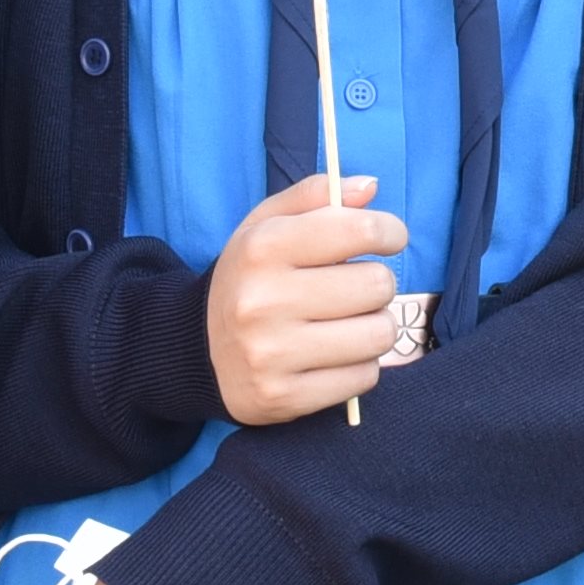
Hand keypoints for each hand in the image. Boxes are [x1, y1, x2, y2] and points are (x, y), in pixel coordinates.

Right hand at [205, 171, 411, 425]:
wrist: (196, 349)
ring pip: (379, 335)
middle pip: (377, 285)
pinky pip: (364, 378)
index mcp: (262, 248)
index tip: (387, 238)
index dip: (388, 231)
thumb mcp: (265, 224)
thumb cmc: (248, 278)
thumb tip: (370, 187)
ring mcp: (273, 354)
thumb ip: (316, 195)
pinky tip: (335, 355)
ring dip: (375, 326)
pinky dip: (360, 365)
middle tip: (355, 288)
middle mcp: (264, 301)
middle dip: (377, 283)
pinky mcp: (285, 397)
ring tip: (349, 322)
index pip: (359, 229)